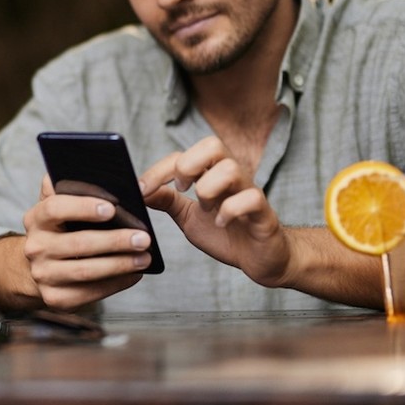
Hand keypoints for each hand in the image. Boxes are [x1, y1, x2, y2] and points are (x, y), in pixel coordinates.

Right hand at [21, 175, 151, 310]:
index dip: (83, 207)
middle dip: (115, 241)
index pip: (55, 208)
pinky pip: (91, 293)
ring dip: (120, 264)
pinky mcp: (56, 299)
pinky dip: (116, 283)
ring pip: (86, 271)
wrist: (40, 266)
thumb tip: (86, 169)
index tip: (112, 208)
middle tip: (143, 237)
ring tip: (144, 257)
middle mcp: (35, 247)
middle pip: (78, 244)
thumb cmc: (60, 229)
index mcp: (36, 218)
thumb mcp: (56, 204)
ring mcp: (43, 276)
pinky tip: (134, 274)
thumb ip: (65, 186)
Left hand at [140, 136, 290, 286]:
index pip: (183, 155)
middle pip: (213, 145)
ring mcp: (249, 192)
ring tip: (206, 210)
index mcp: (211, 174)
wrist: (259, 259)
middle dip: (188, 165)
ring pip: (230, 169)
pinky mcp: (264, 214)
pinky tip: (221, 224)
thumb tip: (140, 190)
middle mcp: (231, 177)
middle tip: (182, 190)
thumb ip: (167, 201)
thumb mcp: (188, 217)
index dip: (160, 169)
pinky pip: (251, 199)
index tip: (142, 189)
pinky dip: (230, 210)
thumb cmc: (226, 234)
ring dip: (208, 190)